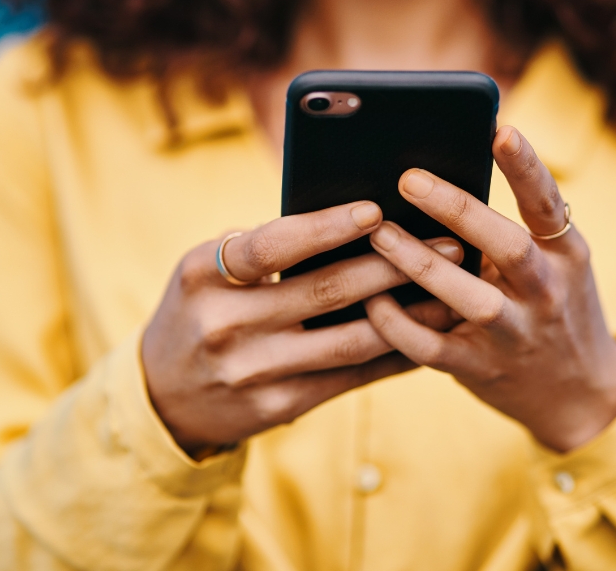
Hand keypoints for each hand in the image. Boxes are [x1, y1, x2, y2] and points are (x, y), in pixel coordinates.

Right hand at [142, 201, 462, 454]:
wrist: (163, 395)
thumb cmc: (200, 309)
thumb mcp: (205, 270)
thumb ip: (260, 247)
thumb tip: (352, 220)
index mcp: (203, 275)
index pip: (270, 244)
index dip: (325, 227)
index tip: (376, 209)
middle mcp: (224, 324)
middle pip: (324, 290)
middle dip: (393, 264)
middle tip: (447, 242)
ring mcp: (252, 371)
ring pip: (348, 339)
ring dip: (408, 313)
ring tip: (452, 288)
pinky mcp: (278, 406)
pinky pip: (349, 376)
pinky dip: (392, 354)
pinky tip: (427, 333)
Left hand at [364, 126, 615, 452]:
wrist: (580, 393)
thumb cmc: (552, 306)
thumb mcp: (555, 263)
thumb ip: (514, 227)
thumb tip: (443, 175)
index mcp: (565, 254)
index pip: (547, 203)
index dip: (526, 167)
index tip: (500, 130)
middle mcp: (546, 291)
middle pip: (506, 245)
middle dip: (456, 209)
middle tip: (408, 179)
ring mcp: (515, 334)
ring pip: (468, 297)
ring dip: (419, 263)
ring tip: (378, 232)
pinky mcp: (481, 369)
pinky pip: (432, 347)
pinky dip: (398, 325)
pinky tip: (371, 301)